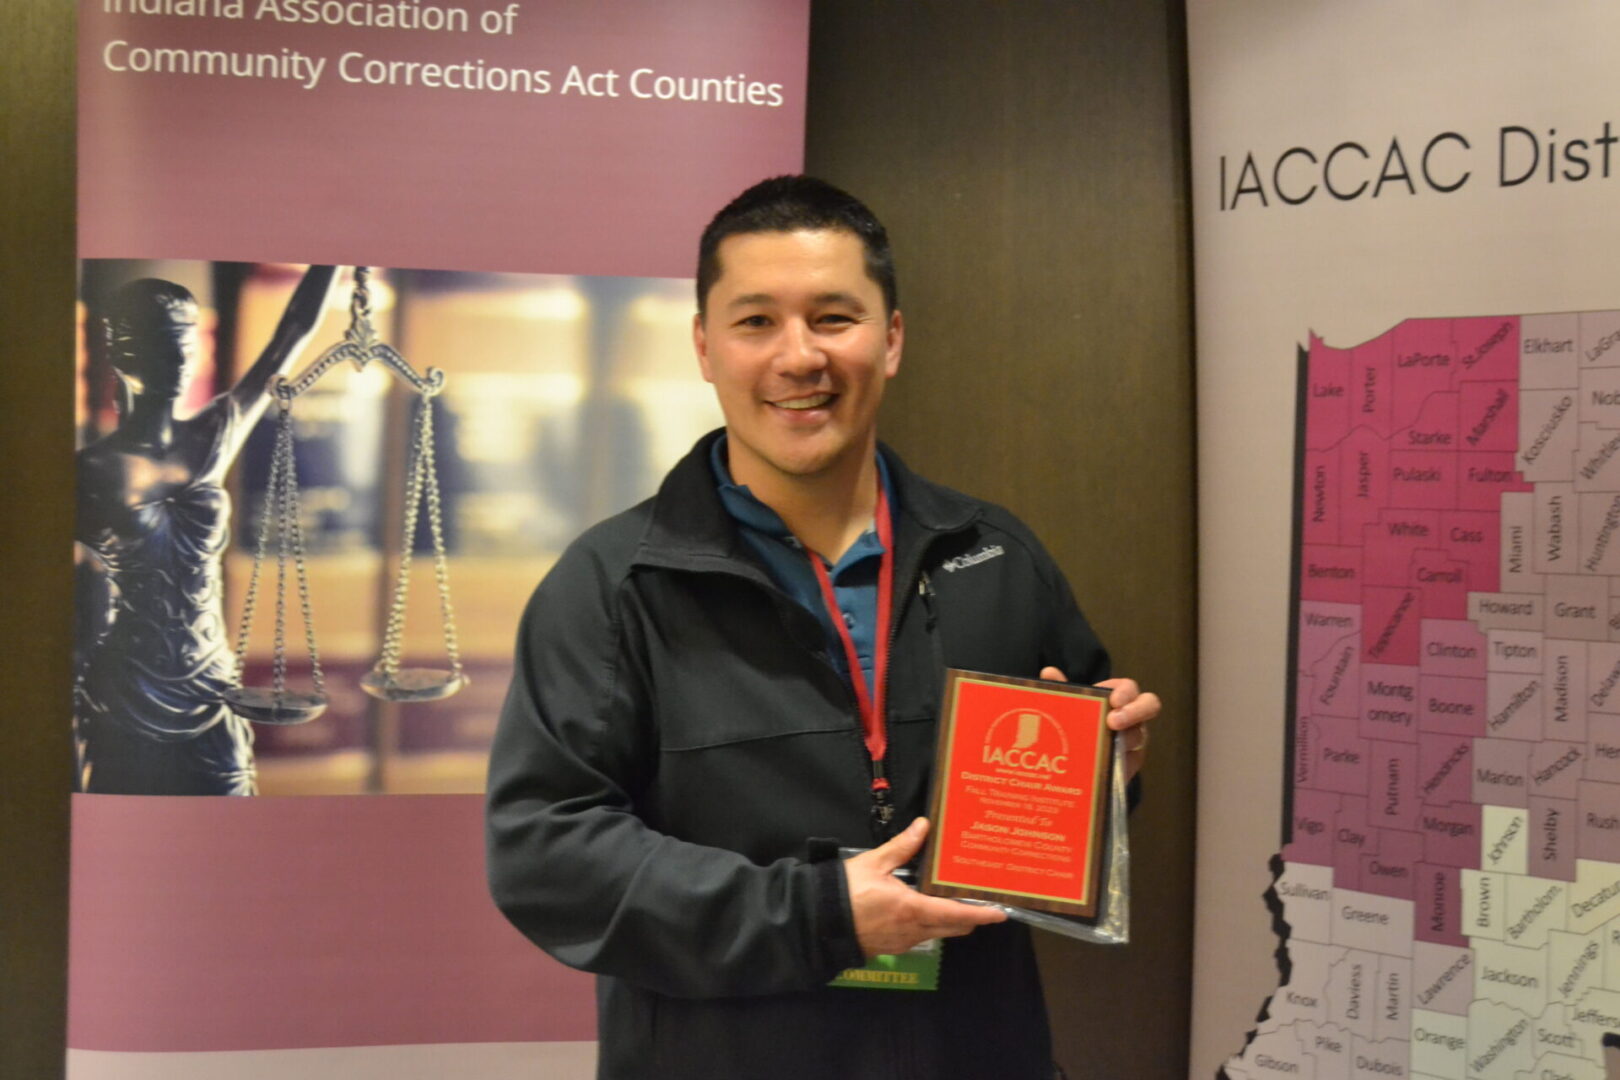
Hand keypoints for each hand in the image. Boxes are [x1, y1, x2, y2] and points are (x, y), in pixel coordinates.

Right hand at [844, 817, 1006, 956]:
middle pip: (953, 928)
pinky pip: (920, 937)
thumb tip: (924, 826)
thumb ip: (902, 846)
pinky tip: (923, 909)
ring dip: (949, 921)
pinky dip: (930, 925)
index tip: (1001, 914)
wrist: (818, 922)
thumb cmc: (847, 891)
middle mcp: (914, 931)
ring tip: (952, 901)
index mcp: (913, 909)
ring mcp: (903, 942)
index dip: (981, 915)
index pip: (957, 915)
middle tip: (979, 900)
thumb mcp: (874, 863)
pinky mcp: (892, 947)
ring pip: (937, 934)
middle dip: (970, 917)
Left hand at [1039, 667, 1158, 780]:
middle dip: (1135, 711)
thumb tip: (1049, 672)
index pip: (1129, 688)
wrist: (1083, 754)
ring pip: (1138, 738)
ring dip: (1121, 741)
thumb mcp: (1071, 705)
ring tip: (1101, 747)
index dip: (1125, 692)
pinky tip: (1100, 769)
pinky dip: (1116, 765)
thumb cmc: (1082, 720)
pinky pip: (1130, 764)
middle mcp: (1133, 716)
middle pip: (1149, 706)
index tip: (1114, 700)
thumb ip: (1062, 689)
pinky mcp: (1130, 764)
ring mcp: (1134, 740)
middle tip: (1113, 722)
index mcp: (1119, 697)